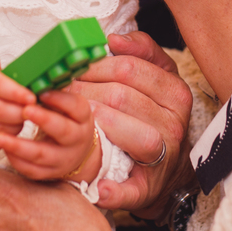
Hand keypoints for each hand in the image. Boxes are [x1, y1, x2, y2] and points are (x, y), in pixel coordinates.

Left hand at [0, 90, 100, 182]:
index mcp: (82, 117)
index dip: (59, 99)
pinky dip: (17, 160)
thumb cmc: (64, 119)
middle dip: (43, 120)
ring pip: (43, 155)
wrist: (76, 151)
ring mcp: (64, 158)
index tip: (40, 92)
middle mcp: (77, 138)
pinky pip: (33, 170)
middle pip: (63, 131)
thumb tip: (30, 74)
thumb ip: (51, 92)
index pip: (75, 107)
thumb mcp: (65, 105)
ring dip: (19, 146)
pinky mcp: (50, 173)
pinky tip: (4, 150)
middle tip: (24, 110)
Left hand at [69, 31, 192, 215]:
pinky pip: (128, 190)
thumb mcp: (159, 77)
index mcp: (175, 93)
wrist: (169, 168)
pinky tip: (96, 185)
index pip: (128, 68)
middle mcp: (173, 124)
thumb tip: (115, 39)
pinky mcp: (147, 189)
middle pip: (118, 96)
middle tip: (55, 92)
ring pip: (117, 129)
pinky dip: (111, 191)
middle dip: (81, 91)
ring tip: (61, 117)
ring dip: (84, 122)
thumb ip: (143, 51)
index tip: (71, 68)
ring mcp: (163, 158)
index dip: (93, 66)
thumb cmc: (156, 116)